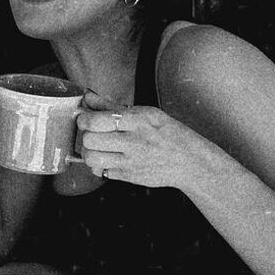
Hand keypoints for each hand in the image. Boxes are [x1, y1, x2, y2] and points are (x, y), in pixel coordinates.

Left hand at [75, 91, 202, 188]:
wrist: (190, 162)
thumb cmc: (167, 133)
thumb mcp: (145, 113)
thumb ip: (112, 106)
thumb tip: (87, 97)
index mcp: (137, 122)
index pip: (96, 121)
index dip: (83, 119)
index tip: (85, 118)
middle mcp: (133, 142)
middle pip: (89, 140)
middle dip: (85, 135)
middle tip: (91, 133)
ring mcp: (131, 162)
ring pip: (91, 158)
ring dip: (88, 152)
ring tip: (96, 147)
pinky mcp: (130, 177)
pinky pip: (100, 172)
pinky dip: (98, 165)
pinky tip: (107, 158)